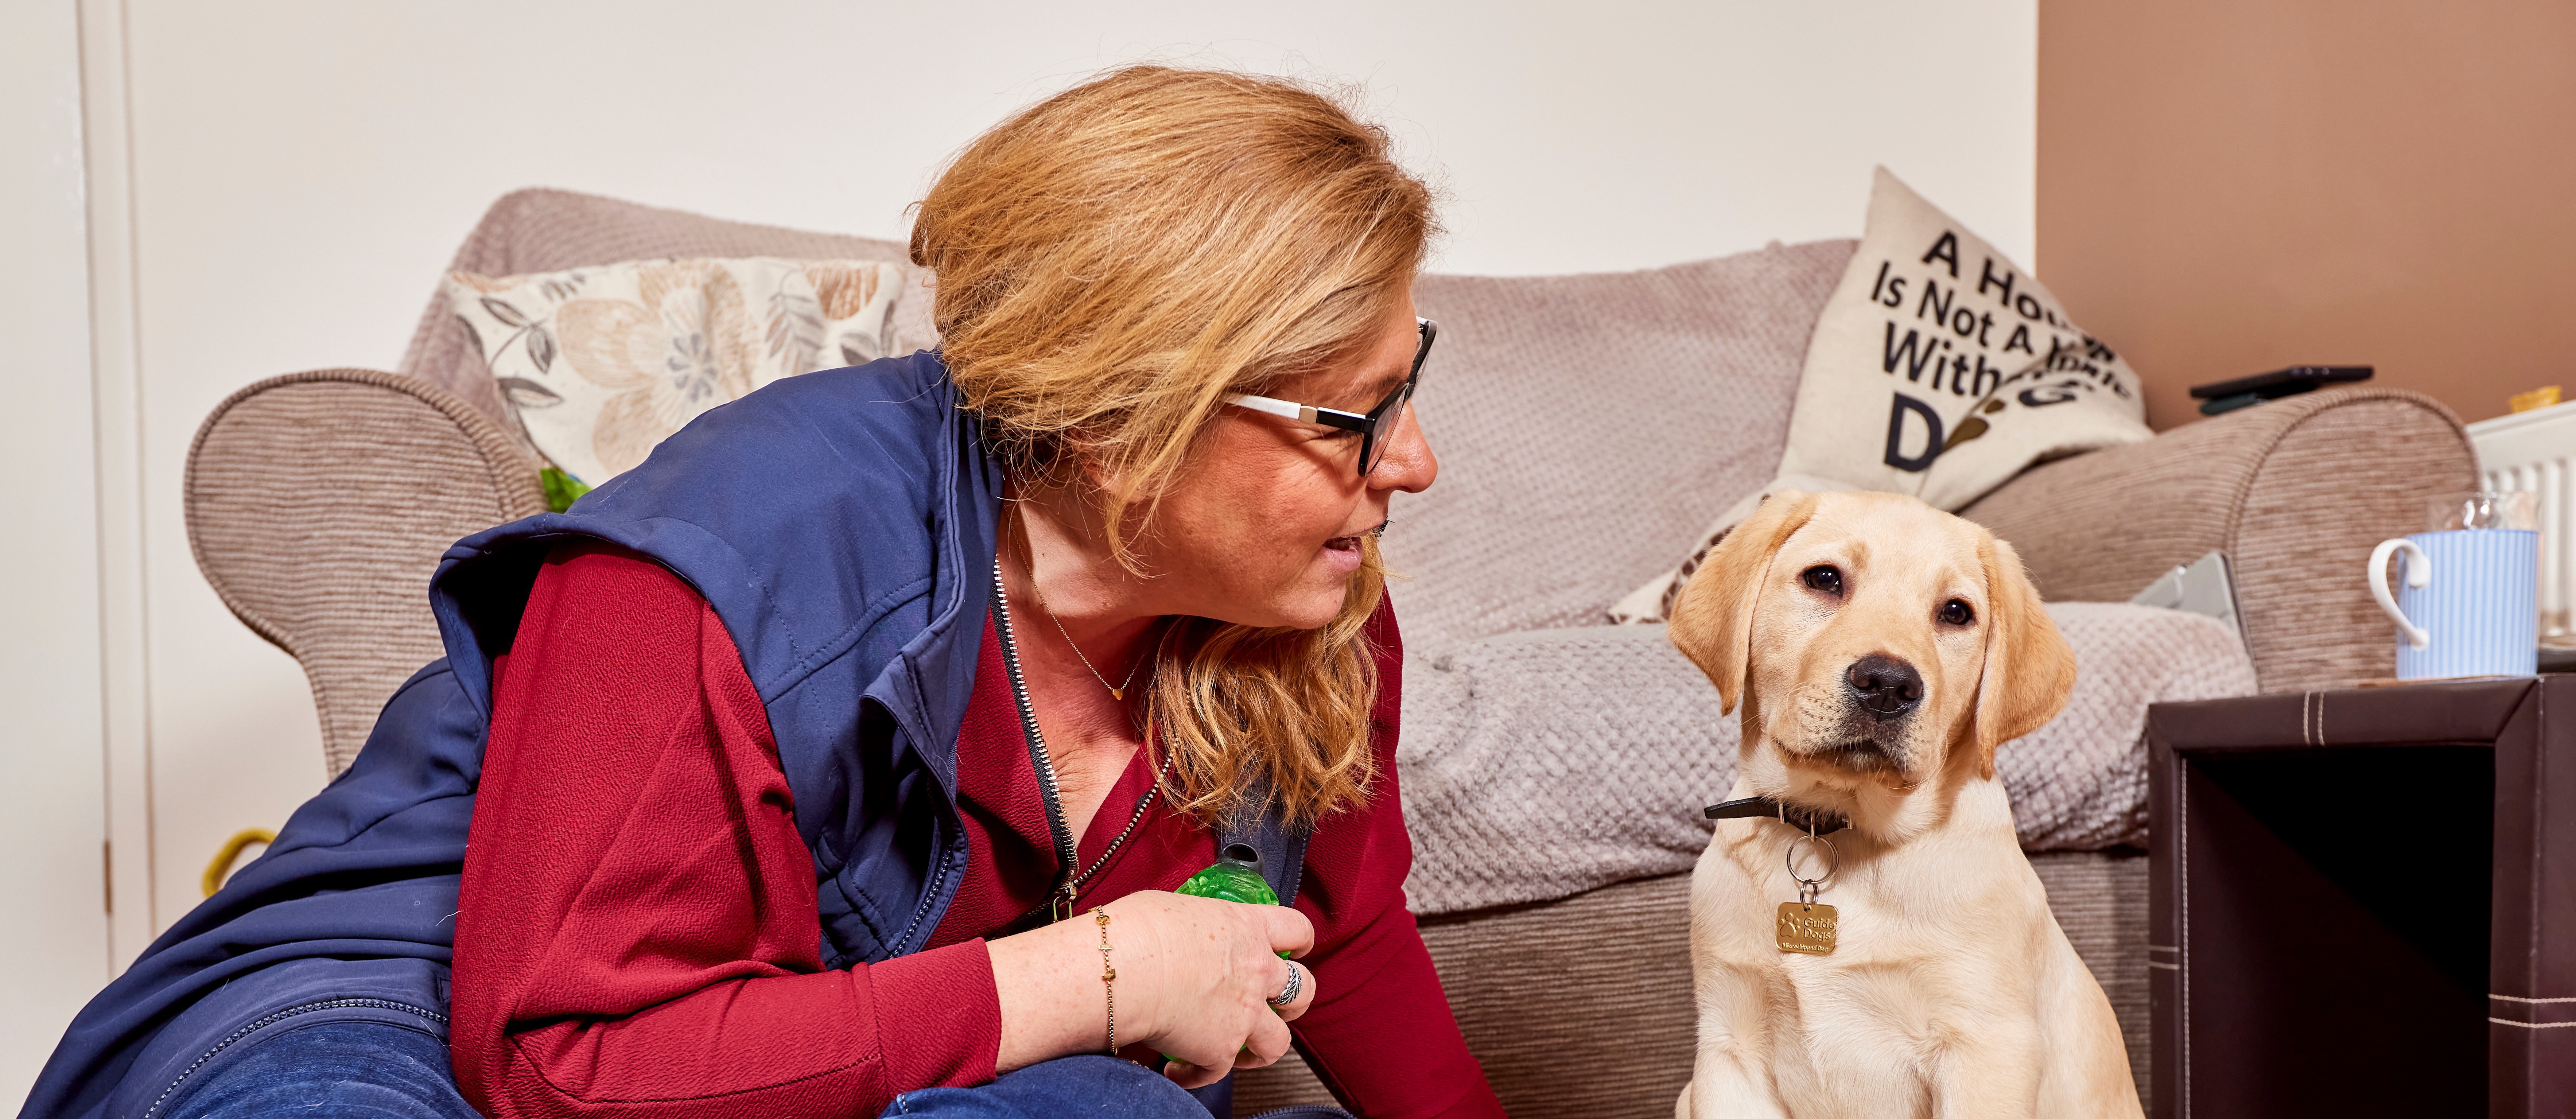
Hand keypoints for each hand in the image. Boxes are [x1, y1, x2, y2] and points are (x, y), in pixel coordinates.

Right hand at [987, 890, 1315, 1083]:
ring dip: (1262, 1048)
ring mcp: (1244, 1014)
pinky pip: (1218, 1073)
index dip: (1300, 941)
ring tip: (1242, 1052)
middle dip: (1293, 1001)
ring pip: (1278, 1042)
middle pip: (1302, 990)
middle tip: (1276, 1006)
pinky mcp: (1219, 1050)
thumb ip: (1195, 924)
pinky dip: (1198, 1074)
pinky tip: (1179, 1069)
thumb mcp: (1175, 908)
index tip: (1296, 949)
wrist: (1122, 968)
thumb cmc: (1137, 930)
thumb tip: (1181, 931)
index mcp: (1247, 928)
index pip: (1296, 929)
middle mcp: (1256, 971)